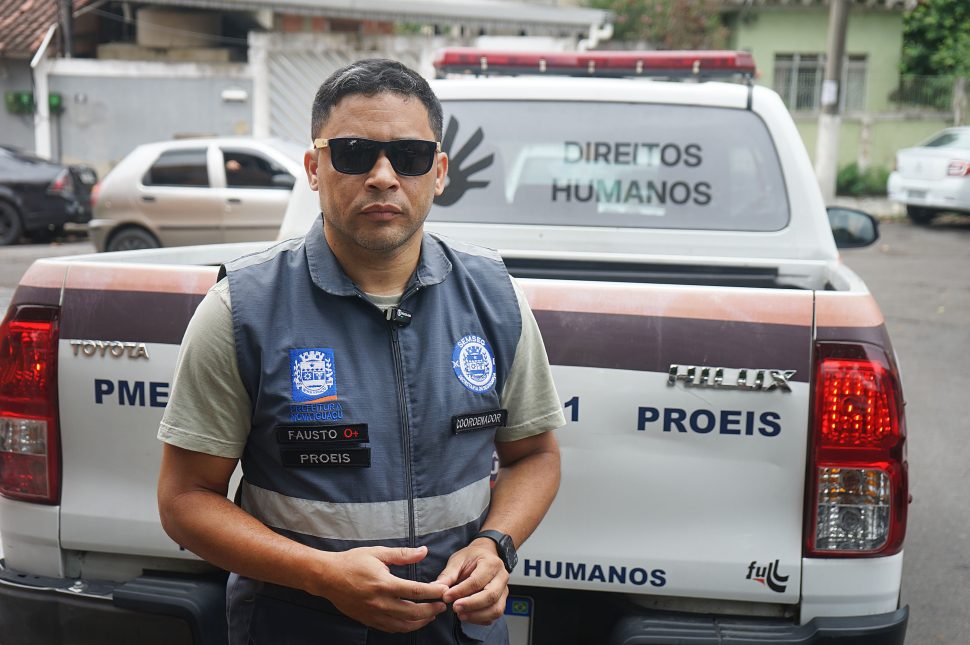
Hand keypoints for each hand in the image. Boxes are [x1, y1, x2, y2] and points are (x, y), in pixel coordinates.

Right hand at [309, 545, 447, 632]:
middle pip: (413, 612)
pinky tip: (412, 621)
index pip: (416, 591)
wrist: (327, 577)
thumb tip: (424, 551)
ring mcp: (374, 614)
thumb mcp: (377, 553)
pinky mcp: (368, 620)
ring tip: (431, 615)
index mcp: (384, 584)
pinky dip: (405, 627)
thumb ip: (402, 554)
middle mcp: (380, 602)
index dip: (433, 592)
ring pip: (403, 625)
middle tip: (442, 605)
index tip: (444, 591)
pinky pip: (391, 628)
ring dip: (421, 622)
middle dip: (431, 610)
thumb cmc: (352, 562)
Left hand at [436, 540, 509, 624]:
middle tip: (454, 608)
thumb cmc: (472, 558)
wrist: (485, 555)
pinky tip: (467, 615)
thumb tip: (436, 588)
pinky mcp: (502, 600)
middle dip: (471, 605)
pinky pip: (494, 615)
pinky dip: (481, 619)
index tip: (446, 597)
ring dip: (476, 615)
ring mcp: (504, 590)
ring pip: (495, 609)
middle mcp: (501, 577)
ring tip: (460, 614)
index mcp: (491, 563)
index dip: (460, 591)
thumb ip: (448, 574)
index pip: (477, 581)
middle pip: (490, 596)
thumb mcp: (458, 560)